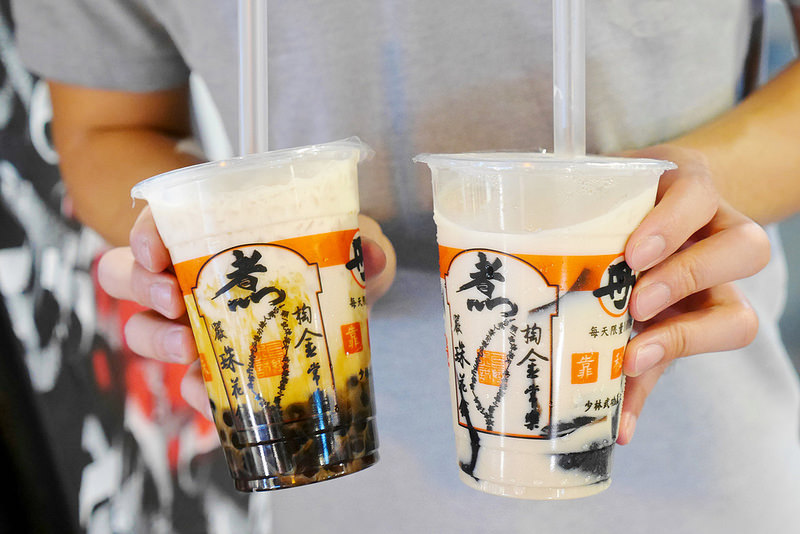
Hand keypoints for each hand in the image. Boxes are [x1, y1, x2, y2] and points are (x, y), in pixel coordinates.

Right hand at [97, 207, 396, 416]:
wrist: (341, 307)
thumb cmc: (330, 265)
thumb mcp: (349, 248)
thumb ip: (363, 244)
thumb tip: (370, 255)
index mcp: (214, 235)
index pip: (158, 225)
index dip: (145, 234)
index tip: (156, 250)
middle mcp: (190, 276)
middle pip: (128, 275)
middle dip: (141, 287)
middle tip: (174, 297)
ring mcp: (194, 324)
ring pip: (143, 329)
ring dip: (157, 338)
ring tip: (188, 348)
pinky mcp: (211, 366)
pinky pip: (185, 382)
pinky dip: (194, 390)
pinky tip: (212, 393)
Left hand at [616, 144, 769, 444]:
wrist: (652, 216)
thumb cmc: (624, 211)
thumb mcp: (608, 215)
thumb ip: (588, 242)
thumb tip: (537, 277)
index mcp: (689, 196)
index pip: (697, 198)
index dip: (671, 227)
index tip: (632, 257)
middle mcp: (717, 240)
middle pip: (746, 250)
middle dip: (687, 279)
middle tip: (635, 302)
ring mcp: (713, 289)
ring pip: (741, 314)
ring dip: (687, 337)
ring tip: (634, 352)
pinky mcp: (690, 329)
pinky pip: (677, 369)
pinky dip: (644, 397)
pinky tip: (620, 424)